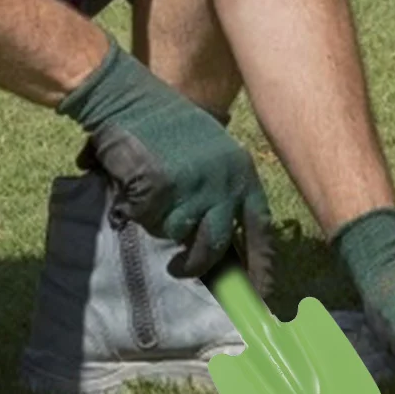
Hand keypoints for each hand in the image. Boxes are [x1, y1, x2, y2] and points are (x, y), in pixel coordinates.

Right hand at [57, 36, 275, 295]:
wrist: (132, 98)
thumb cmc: (169, 128)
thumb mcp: (211, 156)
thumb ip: (219, 194)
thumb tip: (225, 250)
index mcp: (241, 172)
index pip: (259, 228)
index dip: (261, 265)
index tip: (262, 295)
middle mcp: (224, 181)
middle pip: (215, 244)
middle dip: (196, 263)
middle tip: (180, 267)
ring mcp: (193, 185)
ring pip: (176, 232)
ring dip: (161, 223)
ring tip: (153, 199)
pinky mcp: (160, 187)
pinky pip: (146, 218)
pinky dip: (136, 208)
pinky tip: (134, 185)